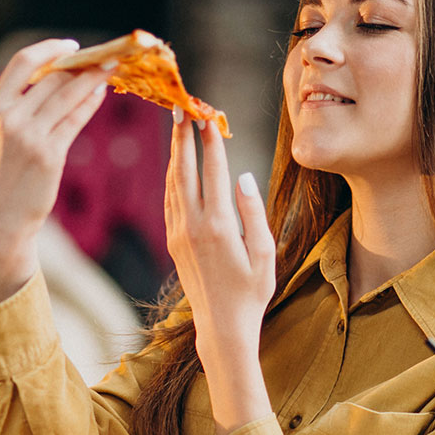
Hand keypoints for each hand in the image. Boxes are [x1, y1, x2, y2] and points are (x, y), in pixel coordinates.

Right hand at [0, 39, 112, 304]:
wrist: (2, 216)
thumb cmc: (6, 173)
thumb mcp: (3, 133)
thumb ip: (24, 105)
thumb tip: (63, 75)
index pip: (22, 62)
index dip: (49, 49)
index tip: (72, 45)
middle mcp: (9, 118)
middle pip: (53, 77)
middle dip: (82, 63)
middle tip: (105, 55)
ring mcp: (28, 136)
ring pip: (68, 95)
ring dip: (93, 78)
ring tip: (111, 68)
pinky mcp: (48, 154)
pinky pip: (75, 119)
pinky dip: (90, 103)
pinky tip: (101, 94)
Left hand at [165, 107, 276, 433]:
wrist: (221, 326)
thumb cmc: (252, 292)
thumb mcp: (265, 253)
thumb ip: (254, 212)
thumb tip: (243, 176)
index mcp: (220, 226)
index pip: (214, 171)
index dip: (211, 141)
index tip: (209, 115)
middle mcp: (194, 226)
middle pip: (185, 170)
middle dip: (184, 137)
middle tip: (183, 108)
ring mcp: (179, 233)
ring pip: (173, 183)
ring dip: (175, 153)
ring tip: (177, 127)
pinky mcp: (173, 241)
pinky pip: (169, 200)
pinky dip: (172, 177)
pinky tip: (175, 165)